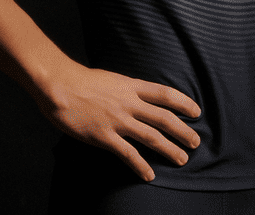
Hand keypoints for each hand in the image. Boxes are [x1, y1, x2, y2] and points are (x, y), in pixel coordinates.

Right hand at [38, 64, 199, 181]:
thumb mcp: (110, 79)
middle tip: (195, 142)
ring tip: (182, 159)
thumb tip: (137, 97)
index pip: (164, 94)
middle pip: (164, 118)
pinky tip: (149, 175)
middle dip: (183, 131)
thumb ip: (125, 89)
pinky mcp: (104, 136)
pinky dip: (141, 166)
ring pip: (151, 137)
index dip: (183, 103)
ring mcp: (117, 120)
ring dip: (170, 149)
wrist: (58, 85)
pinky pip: (128, 154)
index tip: (196, 112)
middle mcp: (128, 103)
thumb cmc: (80, 81)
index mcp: (130, 86)